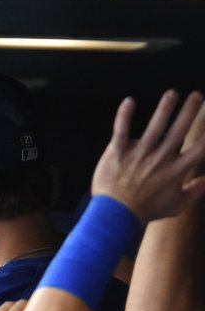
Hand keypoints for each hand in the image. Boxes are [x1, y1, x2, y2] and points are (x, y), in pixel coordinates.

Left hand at [92, 90, 204, 222]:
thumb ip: (194, 191)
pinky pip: (121, 131)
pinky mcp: (117, 153)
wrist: (114, 216)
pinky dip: (124, 116)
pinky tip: (129, 101)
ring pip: (154, 127)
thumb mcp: (175, 206)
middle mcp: (160, 160)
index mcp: (175, 171)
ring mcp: (138, 155)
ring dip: (164, 109)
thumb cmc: (146, 211)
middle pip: (178, 131)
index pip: (199, 149)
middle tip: (197, 95)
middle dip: (189, 111)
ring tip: (172, 94)